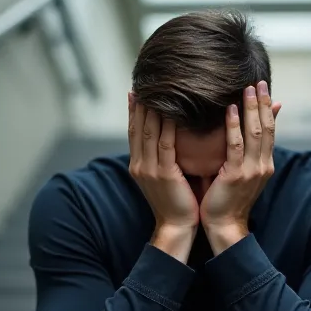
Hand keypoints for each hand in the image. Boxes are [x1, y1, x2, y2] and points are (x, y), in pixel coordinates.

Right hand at [128, 93, 197, 261]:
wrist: (177, 228)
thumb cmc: (177, 203)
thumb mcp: (165, 178)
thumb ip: (164, 158)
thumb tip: (168, 139)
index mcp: (138, 165)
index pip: (134, 132)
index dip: (134, 111)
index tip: (136, 92)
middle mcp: (139, 165)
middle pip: (138, 127)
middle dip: (140, 104)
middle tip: (144, 82)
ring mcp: (149, 169)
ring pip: (149, 132)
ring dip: (153, 109)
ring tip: (157, 89)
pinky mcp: (163, 174)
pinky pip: (165, 144)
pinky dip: (167, 125)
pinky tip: (173, 110)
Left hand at [201, 81, 281, 253]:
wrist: (224, 226)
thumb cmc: (226, 199)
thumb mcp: (240, 170)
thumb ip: (243, 149)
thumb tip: (240, 134)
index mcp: (264, 163)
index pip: (269, 129)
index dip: (266, 106)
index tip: (262, 85)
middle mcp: (263, 165)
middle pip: (266, 127)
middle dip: (262, 102)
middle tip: (258, 80)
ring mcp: (252, 170)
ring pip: (256, 133)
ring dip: (252, 108)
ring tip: (248, 88)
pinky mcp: (237, 175)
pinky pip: (237, 146)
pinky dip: (235, 126)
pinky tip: (231, 110)